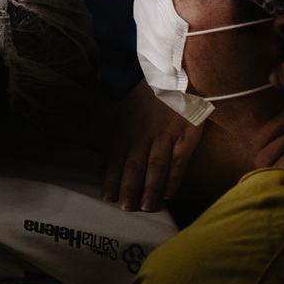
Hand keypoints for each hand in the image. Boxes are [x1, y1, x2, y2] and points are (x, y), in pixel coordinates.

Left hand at [101, 78, 203, 211]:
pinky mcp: (185, 137)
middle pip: (134, 165)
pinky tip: (168, 195)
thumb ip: (115, 141)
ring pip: (155, 166)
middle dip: (128, 188)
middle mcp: (143, 133)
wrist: (177, 74)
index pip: (116, 157)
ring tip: (145, 207)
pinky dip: (173, 180)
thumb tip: (98, 166)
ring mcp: (165, 136)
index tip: (107, 197)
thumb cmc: (148, 96)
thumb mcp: (126, 112)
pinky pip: (178, 162)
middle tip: (124, 208)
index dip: (111, 178)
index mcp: (126, 127)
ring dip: (150, 188)